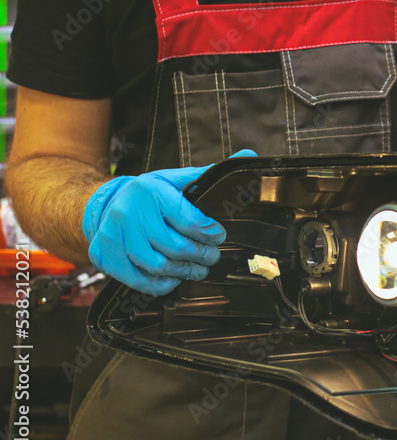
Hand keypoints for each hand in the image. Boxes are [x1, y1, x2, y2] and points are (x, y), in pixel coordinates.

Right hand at [82, 149, 256, 294]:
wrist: (107, 203)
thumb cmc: (151, 194)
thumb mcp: (177, 179)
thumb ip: (210, 173)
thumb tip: (248, 154)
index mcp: (151, 191)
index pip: (191, 221)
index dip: (212, 234)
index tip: (219, 236)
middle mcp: (130, 211)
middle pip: (176, 247)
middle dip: (202, 256)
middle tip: (213, 257)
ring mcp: (114, 235)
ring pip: (158, 266)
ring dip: (185, 272)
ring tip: (198, 269)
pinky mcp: (105, 255)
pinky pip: (137, 279)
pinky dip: (160, 284)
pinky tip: (173, 278)